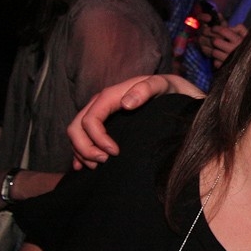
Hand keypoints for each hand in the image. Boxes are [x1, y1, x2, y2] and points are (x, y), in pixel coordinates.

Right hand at [68, 75, 204, 169]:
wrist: (173, 89)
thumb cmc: (168, 88)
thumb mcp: (161, 85)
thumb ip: (146, 89)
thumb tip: (126, 104)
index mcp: (111, 95)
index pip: (91, 119)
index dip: (97, 138)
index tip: (115, 153)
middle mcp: (100, 104)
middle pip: (77, 127)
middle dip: (85, 148)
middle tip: (104, 162)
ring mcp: (100, 114)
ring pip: (77, 134)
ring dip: (82, 152)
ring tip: (99, 165)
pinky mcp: (102, 123)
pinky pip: (82, 138)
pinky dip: (79, 152)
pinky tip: (83, 165)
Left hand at [199, 23, 247, 67]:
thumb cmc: (250, 47)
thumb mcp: (247, 35)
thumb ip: (239, 28)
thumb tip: (228, 25)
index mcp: (238, 40)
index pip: (223, 31)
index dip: (216, 28)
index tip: (213, 28)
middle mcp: (233, 49)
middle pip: (215, 41)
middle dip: (212, 39)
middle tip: (210, 37)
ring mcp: (229, 59)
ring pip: (214, 52)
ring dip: (212, 49)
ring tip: (213, 47)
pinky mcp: (226, 67)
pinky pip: (215, 62)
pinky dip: (215, 60)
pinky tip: (218, 57)